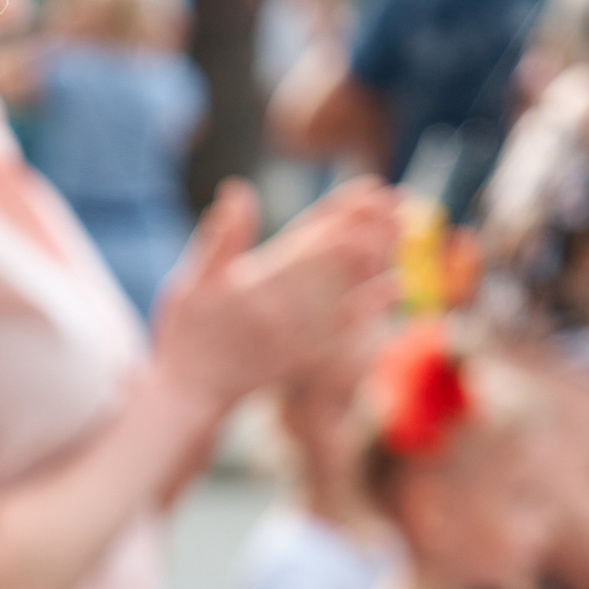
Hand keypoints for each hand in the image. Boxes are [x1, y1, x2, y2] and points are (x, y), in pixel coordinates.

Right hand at [149, 176, 398, 413]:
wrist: (190, 397)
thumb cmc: (185, 337)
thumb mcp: (189, 284)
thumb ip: (219, 240)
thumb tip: (239, 191)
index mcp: (257, 286)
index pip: (309, 241)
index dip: (342, 213)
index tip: (368, 191)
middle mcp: (286, 311)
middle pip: (337, 263)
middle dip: (370, 229)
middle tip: (398, 203)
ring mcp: (300, 336)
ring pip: (350, 289)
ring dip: (378, 259)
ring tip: (403, 232)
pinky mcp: (309, 355)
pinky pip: (350, 325)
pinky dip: (374, 302)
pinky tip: (395, 285)